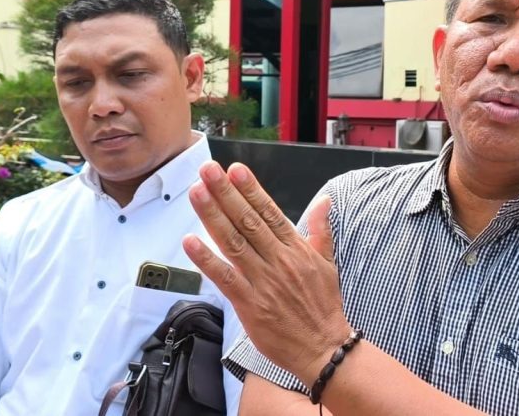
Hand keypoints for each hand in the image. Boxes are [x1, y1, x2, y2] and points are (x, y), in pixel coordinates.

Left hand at [183, 161, 351, 385]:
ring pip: (233, 243)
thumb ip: (320, 230)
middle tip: (208, 170)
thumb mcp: (328, 264)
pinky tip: (190, 241)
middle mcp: (278, 261)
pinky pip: (225, 278)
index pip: (269, 212)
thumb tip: (324, 201)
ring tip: (197, 193)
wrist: (324, 348)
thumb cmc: (324, 308)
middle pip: (247, 221)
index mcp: (296, 249)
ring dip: (213, 216)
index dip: (251, 189)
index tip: (235, 169)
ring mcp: (263, 282)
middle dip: (226, 193)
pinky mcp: (250, 305)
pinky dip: (207, 259)